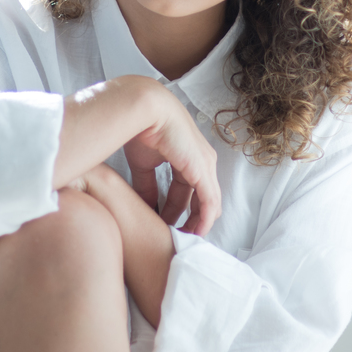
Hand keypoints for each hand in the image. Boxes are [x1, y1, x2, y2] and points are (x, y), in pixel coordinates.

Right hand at [124, 89, 220, 235]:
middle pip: (200, 199)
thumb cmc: (142, 129)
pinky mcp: (204, 172)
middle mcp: (201, 162)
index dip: (174, 210)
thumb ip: (145, 186)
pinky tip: (195, 233)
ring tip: (184, 240)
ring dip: (197, 224)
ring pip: (208, 204)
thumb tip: (144, 206)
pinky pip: (209, 203)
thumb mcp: (143, 164)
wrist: (146, 111)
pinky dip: (204, 220)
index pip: (185, 191)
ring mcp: (205, 167)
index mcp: (187, 158)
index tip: (162, 226)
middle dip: (188, 220)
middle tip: (175, 238)